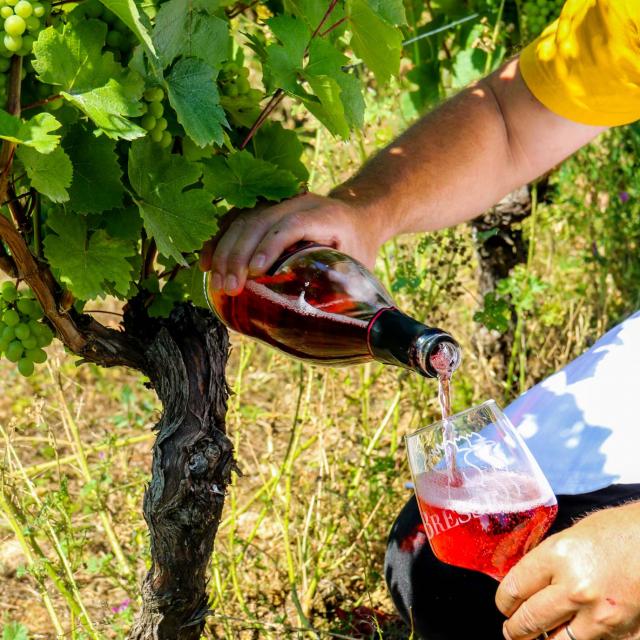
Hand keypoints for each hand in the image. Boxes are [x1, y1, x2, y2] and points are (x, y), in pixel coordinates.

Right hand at [199, 193, 383, 294]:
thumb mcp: (359, 266)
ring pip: (242, 220)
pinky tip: (205, 264)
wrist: (357, 217)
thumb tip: (332, 332)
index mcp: (325, 214)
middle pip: (260, 221)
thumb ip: (344, 289)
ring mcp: (277, 203)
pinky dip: (217, 241)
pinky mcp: (263, 210)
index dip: (271, 245)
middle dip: (239, 254)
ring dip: (224, 251)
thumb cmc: (358, 247)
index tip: (256, 272)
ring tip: (216, 284)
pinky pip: (234, 221)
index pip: (292, 224)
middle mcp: (298, 202)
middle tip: (229, 288)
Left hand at [495, 502, 639, 639]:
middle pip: (529, 620)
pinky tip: (572, 632)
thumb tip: (525, 580)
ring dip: (545, 639)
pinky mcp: (623, 632)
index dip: (504, 600)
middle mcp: (575, 588)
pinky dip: (578, 639)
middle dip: (515, 628)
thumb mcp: (572, 536)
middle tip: (511, 630)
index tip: (504, 604)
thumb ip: (548, 559)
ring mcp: (600, 615)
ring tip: (536, 636)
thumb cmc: (618, 530)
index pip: (514, 587)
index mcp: (557, 555)